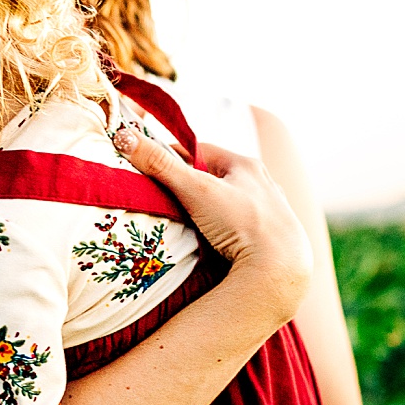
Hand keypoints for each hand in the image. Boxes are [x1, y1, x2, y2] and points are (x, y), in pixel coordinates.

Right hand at [112, 128, 313, 321]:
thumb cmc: (242, 224)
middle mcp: (262, 183)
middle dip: (190, 183)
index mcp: (246, 165)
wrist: (280, 269)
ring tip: (186, 220)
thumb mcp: (196, 191)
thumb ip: (161, 166)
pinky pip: (241, 225)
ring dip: (209, 207)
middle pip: (215, 176)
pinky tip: (215, 240)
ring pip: (230, 201)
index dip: (173, 156)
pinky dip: (225, 228)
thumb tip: (124, 136)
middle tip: (164, 195)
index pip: (201, 151)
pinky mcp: (270, 238)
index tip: (149, 165)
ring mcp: (269, 211)